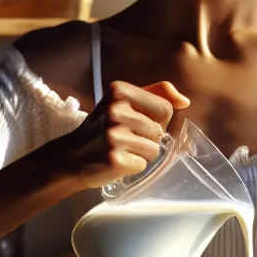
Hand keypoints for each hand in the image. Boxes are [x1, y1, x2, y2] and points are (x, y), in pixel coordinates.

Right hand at [56, 79, 189, 190]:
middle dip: (147, 139)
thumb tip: (184, 100)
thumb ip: (157, 94)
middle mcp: (114, 110)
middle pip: (159, 130)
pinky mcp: (114, 158)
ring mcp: (113, 135)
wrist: (71, 157)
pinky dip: (133, 167)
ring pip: (154, 149)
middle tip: (123, 140)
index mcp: (118, 90)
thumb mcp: (124, 102)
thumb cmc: (102, 129)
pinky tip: (116, 162)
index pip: (165, 108)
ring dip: (141, 154)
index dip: (156, 120)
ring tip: (120, 150)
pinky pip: (143, 164)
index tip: (135, 123)